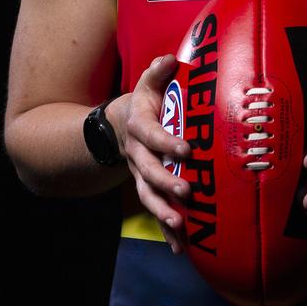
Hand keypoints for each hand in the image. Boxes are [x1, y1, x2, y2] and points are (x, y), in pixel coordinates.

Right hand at [107, 54, 191, 254]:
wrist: (118, 126)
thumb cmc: (144, 103)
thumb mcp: (148, 84)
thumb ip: (158, 72)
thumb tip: (169, 59)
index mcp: (139, 127)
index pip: (152, 135)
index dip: (166, 142)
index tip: (186, 149)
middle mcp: (137, 154)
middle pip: (148, 171)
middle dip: (166, 183)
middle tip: (187, 192)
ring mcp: (140, 173)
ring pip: (148, 195)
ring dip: (162, 211)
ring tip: (178, 224)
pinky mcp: (146, 188)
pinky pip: (154, 210)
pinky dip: (165, 230)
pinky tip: (180, 246)